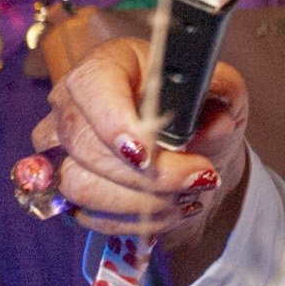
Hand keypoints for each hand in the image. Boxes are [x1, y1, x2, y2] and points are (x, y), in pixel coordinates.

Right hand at [31, 38, 249, 267]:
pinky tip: (169, 211)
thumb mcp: (225, 92)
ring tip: (188, 196)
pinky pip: (85, 216)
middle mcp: (72, 103)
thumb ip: (223, 94)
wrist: (197, 150)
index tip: (147, 154)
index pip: (91, 86)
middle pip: (85, 145)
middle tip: (199, 178)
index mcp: (109, 64)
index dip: (113, 123)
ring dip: (141, 203)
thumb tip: (213, 123)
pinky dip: (133, 221)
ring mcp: (60, 148)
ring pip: (78, 186)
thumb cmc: (203, 111)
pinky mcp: (62, 189)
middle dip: (148, 174)